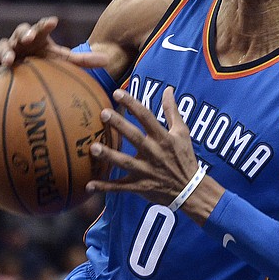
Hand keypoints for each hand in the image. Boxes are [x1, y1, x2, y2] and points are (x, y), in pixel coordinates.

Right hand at [0, 16, 107, 88]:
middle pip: (20, 32)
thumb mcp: (61, 60)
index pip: (41, 28)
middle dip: (23, 33)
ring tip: (7, 62)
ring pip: (1, 48)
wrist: (23, 62)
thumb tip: (107, 61)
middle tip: (27, 38)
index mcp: (36, 37)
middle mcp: (19, 40)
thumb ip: (82, 61)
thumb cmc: (44, 60)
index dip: (46, 24)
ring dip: (3, 53)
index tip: (54, 21)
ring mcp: (4, 50)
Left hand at [87, 87, 199, 205]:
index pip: (147, 117)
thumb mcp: (182, 132)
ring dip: (109, 156)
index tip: (118, 93)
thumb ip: (172, 111)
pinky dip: (105, 187)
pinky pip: (120, 187)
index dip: (133, 104)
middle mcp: (154, 153)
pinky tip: (88, 185)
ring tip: (93, 148)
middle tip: (103, 113)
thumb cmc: (184, 157)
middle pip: (135, 137)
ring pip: (125, 162)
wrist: (190, 189)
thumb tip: (168, 90)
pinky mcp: (140, 186)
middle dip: (120, 125)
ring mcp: (146, 171)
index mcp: (163, 138)